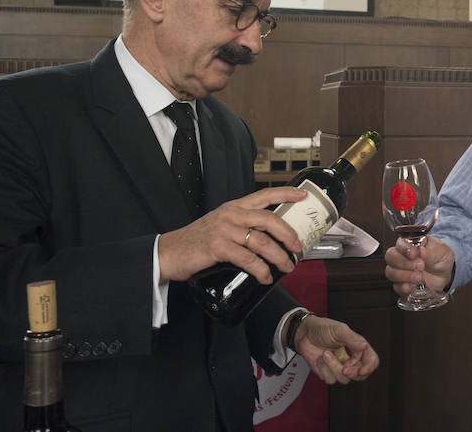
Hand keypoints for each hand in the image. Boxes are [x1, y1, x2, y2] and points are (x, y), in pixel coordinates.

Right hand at [157, 187, 308, 283]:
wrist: (168, 253)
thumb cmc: (196, 242)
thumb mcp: (221, 226)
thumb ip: (242, 227)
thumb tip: (270, 239)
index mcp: (233, 207)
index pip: (264, 195)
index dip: (285, 194)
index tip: (303, 195)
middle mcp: (230, 214)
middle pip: (269, 219)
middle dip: (288, 234)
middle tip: (298, 247)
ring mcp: (223, 230)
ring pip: (261, 241)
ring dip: (278, 257)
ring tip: (286, 267)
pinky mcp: (217, 247)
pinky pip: (247, 258)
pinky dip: (260, 270)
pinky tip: (265, 277)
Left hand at [294, 315, 379, 383]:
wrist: (304, 334)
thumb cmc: (323, 328)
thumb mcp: (338, 330)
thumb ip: (352, 339)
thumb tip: (364, 347)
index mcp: (358, 347)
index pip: (372, 360)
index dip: (369, 368)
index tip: (361, 371)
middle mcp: (351, 359)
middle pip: (360, 375)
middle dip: (352, 373)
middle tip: (344, 368)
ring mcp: (340, 367)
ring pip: (344, 379)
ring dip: (333, 367)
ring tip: (325, 353)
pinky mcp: (328, 373)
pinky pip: (330, 380)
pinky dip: (323, 370)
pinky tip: (319, 359)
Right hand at [384, 235, 454, 295]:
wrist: (446, 272)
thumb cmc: (440, 257)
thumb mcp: (440, 250)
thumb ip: (429, 251)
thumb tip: (421, 251)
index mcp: (409, 243)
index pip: (399, 243)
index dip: (405, 249)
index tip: (414, 254)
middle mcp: (401, 256)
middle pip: (391, 257)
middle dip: (404, 263)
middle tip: (420, 266)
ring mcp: (400, 271)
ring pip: (391, 272)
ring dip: (404, 276)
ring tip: (419, 277)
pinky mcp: (402, 284)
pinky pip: (396, 287)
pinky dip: (403, 287)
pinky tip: (412, 287)